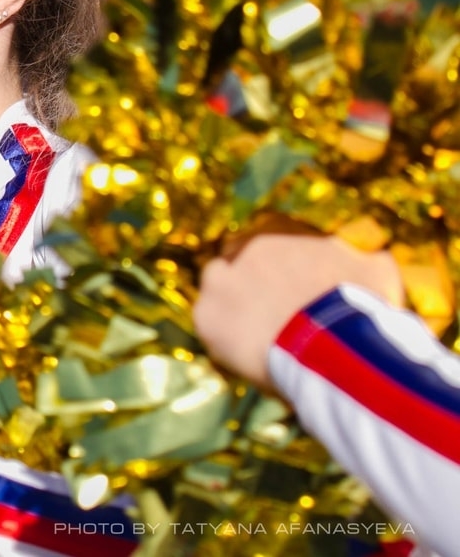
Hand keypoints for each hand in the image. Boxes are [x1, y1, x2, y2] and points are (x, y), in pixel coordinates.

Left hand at [195, 233, 402, 389]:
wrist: (335, 345)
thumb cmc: (361, 302)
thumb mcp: (374, 264)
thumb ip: (358, 252)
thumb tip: (366, 251)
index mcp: (276, 227)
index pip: (267, 238)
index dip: (278, 264)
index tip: (291, 285)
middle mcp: (238, 247)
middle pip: (235, 259)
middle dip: (250, 280)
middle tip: (273, 310)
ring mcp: (217, 282)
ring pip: (219, 290)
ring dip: (234, 305)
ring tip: (262, 333)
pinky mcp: (204, 318)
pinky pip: (211, 325)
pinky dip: (226, 337)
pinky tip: (251, 352)